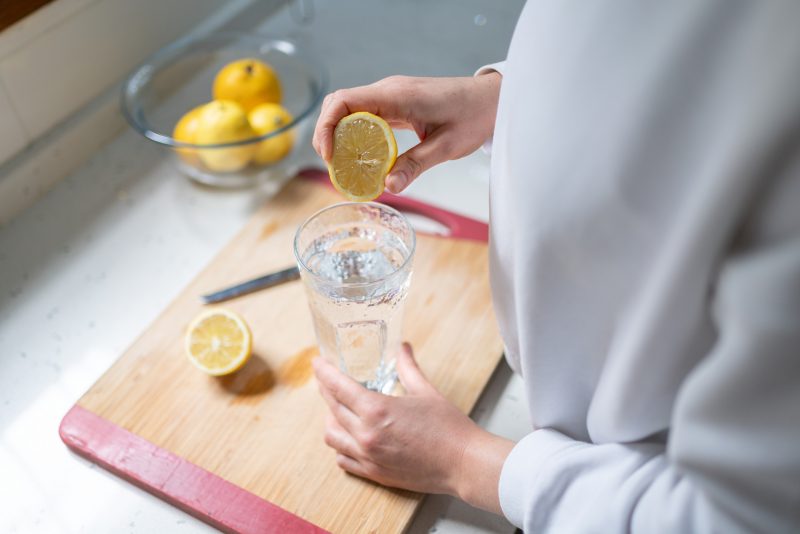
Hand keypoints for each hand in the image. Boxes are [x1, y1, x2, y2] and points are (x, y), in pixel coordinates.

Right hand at [312, 73, 500, 192]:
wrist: (492, 99)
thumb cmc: (473, 116)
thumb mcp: (446, 146)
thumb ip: (415, 165)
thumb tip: (389, 187)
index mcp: (397, 95)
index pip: (344, 101)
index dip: (327, 127)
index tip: (328, 156)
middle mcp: (388, 91)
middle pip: (339, 104)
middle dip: (328, 134)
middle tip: (334, 166)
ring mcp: (391, 96)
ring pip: (349, 109)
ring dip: (339, 134)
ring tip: (343, 165)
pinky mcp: (396, 103)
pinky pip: (365, 115)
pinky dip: (355, 134)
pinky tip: (361, 156)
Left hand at [312, 343, 513, 513]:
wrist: (463, 463)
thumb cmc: (449, 428)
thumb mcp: (425, 391)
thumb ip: (407, 367)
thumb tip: (402, 348)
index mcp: (377, 410)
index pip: (338, 387)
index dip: (324, 372)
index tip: (317, 363)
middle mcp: (366, 434)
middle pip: (332, 408)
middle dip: (326, 390)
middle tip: (326, 380)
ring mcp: (368, 457)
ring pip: (332, 436)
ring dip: (331, 419)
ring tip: (338, 409)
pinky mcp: (374, 473)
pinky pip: (343, 460)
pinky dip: (341, 446)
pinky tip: (348, 437)